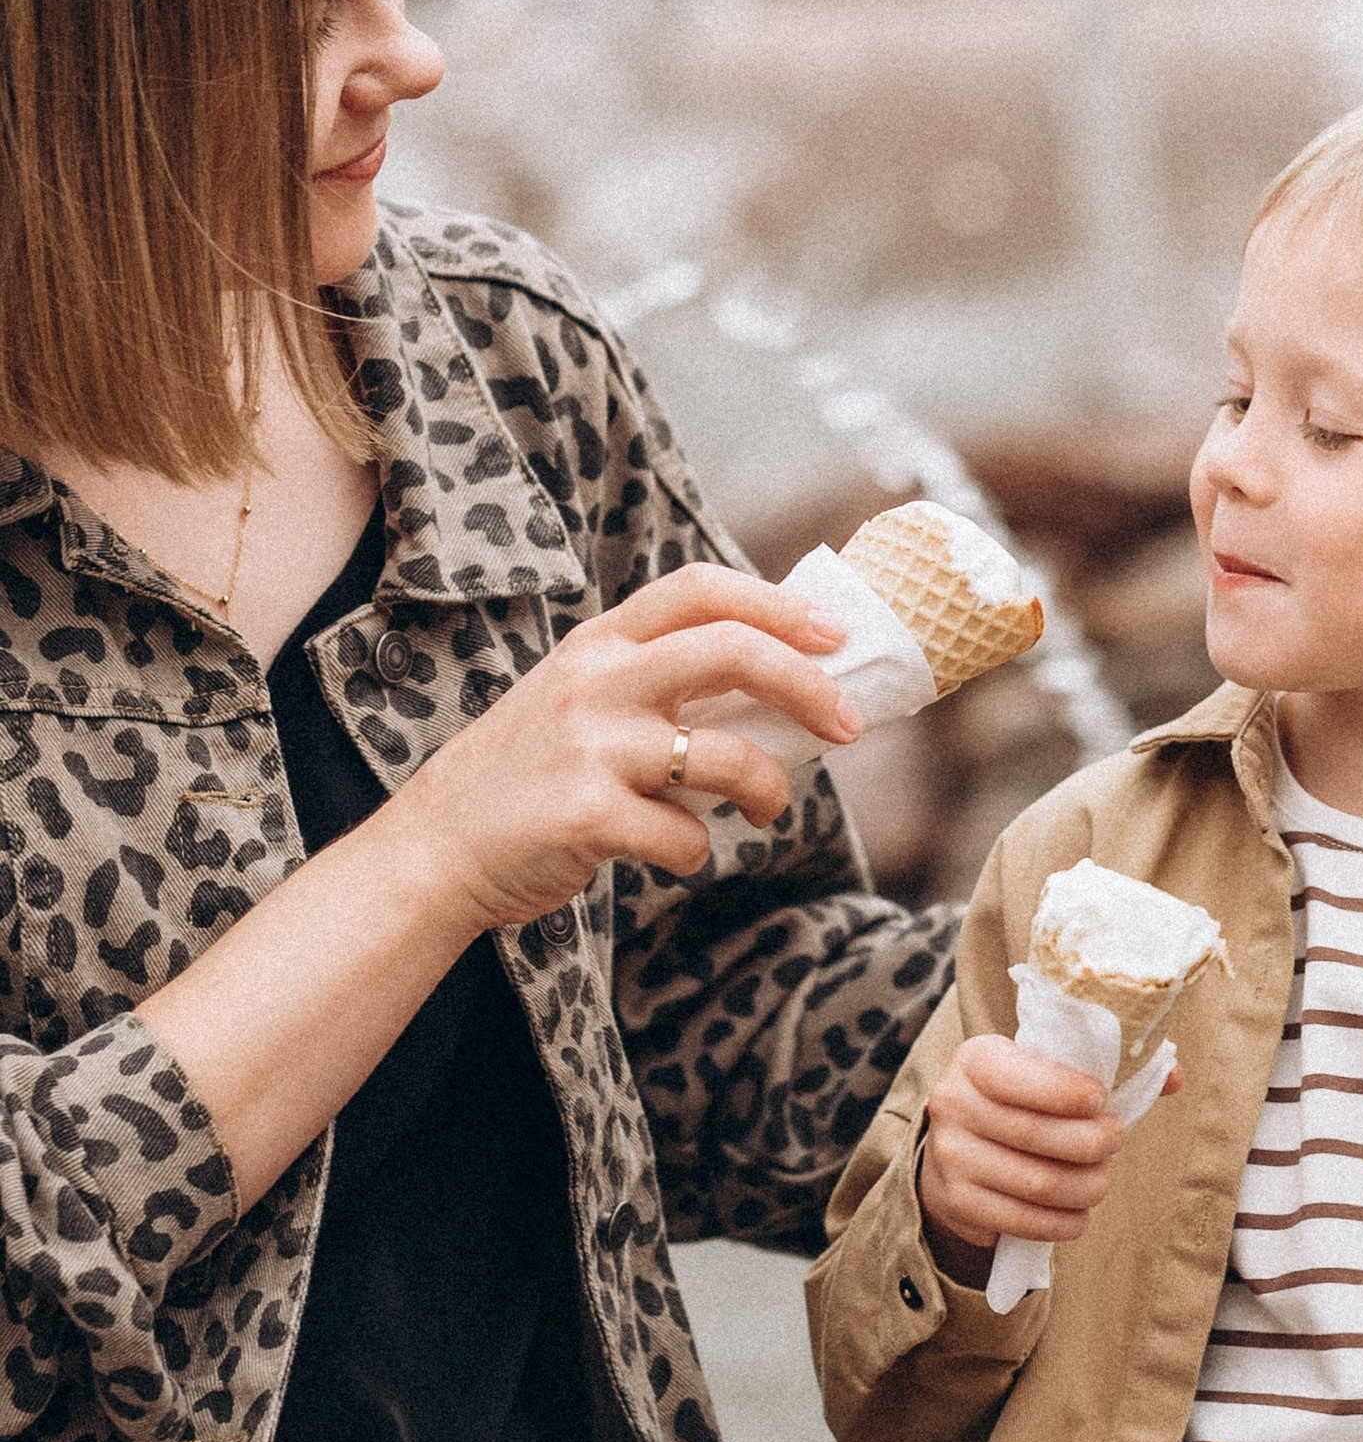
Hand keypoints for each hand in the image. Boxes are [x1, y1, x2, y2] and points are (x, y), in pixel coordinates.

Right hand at [383, 561, 859, 932]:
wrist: (435, 847)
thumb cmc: (527, 775)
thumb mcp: (579, 699)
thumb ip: (655, 680)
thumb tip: (774, 679)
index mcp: (598, 643)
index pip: (699, 589)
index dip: (777, 605)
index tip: (833, 633)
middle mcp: (595, 681)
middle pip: (731, 651)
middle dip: (808, 685)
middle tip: (847, 723)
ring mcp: (590, 747)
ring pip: (726, 755)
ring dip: (769, 789)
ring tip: (769, 810)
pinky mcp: (587, 816)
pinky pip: (686, 836)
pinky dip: (696, 851)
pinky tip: (673, 852)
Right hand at [919, 1031, 1143, 1276]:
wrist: (960, 1146)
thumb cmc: (1021, 1100)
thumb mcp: (1046, 1070)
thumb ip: (1107, 1069)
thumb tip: (1174, 1076)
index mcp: (976, 1060)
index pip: (1017, 1076)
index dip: (1065, 1091)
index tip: (1102, 1100)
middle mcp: (953, 1105)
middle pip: (1034, 1134)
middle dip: (1090, 1143)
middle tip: (1115, 1141)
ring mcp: (950, 1157)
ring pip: (1035, 1183)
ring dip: (1086, 1187)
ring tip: (1103, 1178)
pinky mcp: (957, 1202)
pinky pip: (1021, 1221)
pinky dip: (1062, 1222)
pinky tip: (1080, 1213)